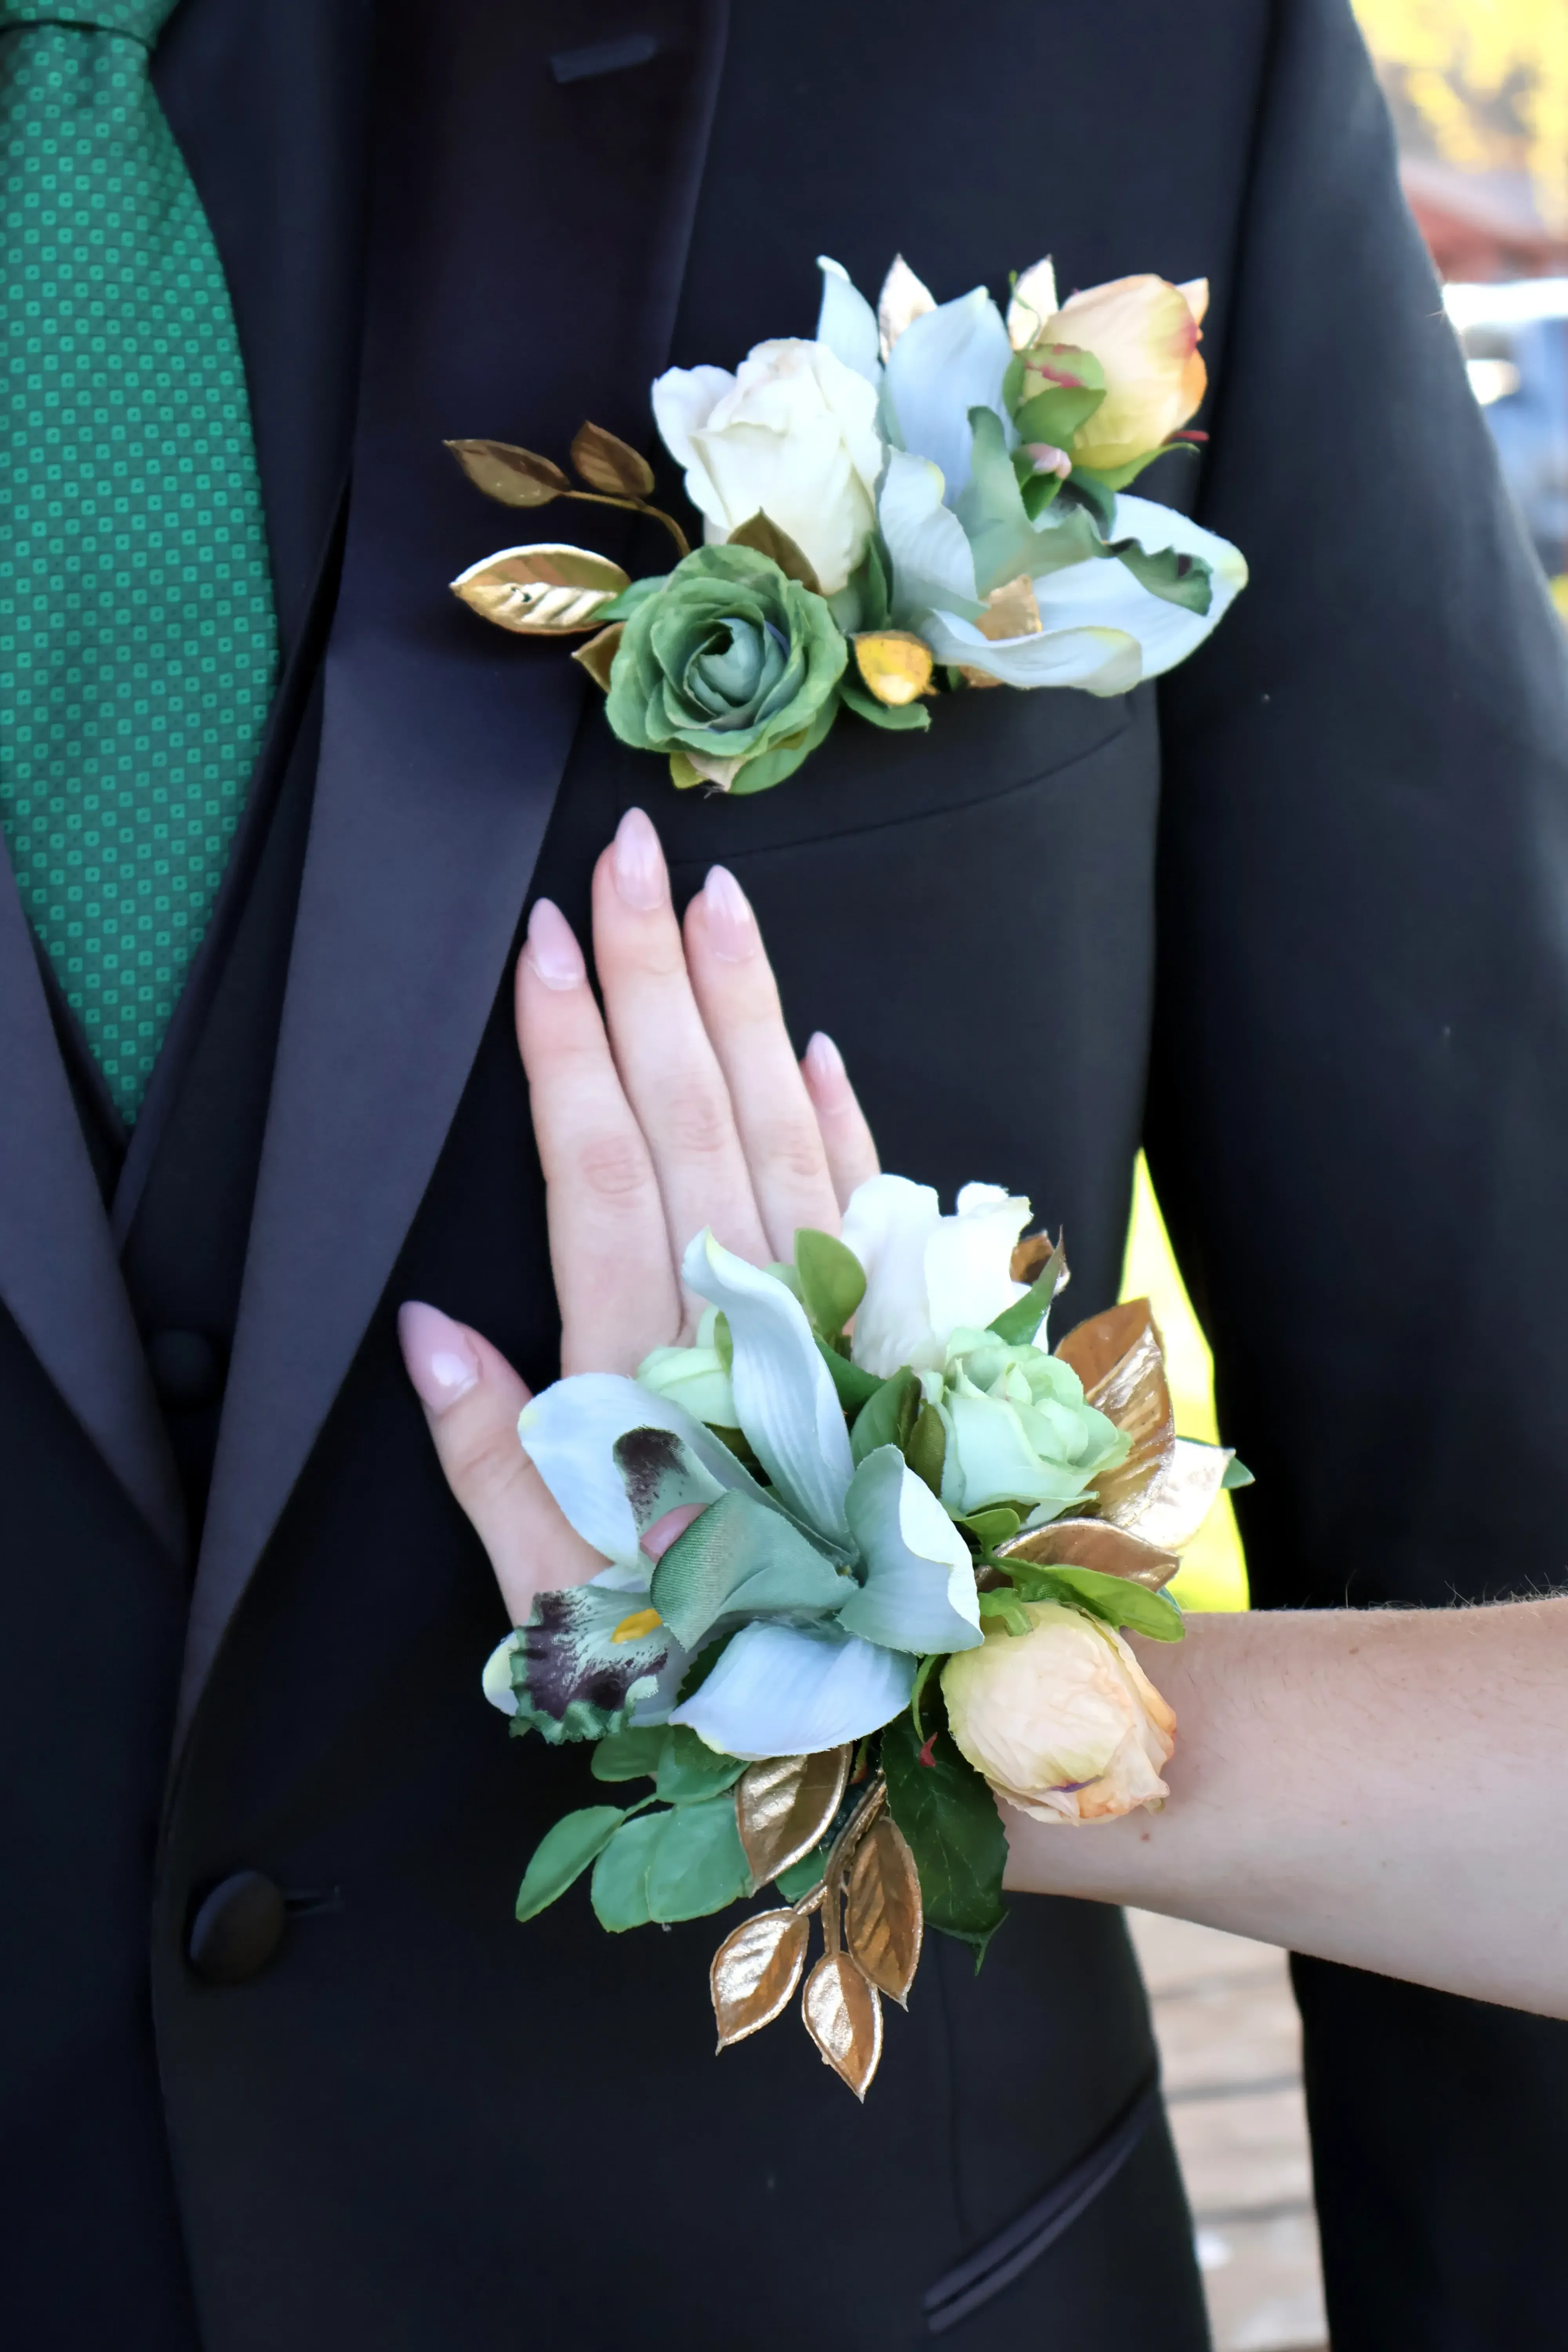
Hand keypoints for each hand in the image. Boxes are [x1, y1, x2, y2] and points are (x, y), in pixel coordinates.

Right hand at [396, 806, 879, 1622]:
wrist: (926, 1708)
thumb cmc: (723, 1658)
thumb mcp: (564, 1599)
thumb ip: (490, 1465)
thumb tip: (427, 1332)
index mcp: (650, 1373)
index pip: (600, 1168)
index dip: (568, 1047)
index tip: (545, 940)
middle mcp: (750, 1319)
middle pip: (693, 1113)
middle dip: (653, 977)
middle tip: (630, 857)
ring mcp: (842, 1315)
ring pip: (785, 1126)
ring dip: (749, 1006)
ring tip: (718, 898)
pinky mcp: (912, 1334)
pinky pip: (875, 1196)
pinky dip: (844, 1111)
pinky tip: (815, 1039)